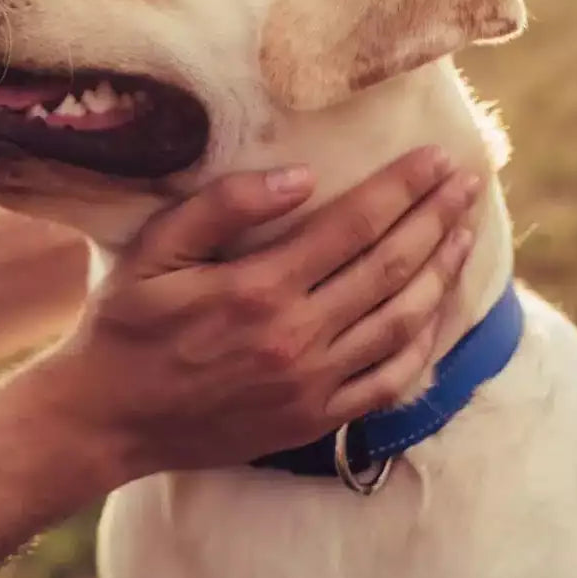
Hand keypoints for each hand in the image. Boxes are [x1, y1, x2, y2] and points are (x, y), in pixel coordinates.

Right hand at [27, 146, 481, 480]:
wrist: (108, 419)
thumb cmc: (124, 325)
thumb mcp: (152, 252)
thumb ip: (221, 208)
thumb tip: (299, 177)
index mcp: (257, 288)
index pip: (353, 225)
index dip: (402, 188)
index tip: (437, 158)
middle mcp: (295, 337)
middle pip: (390, 268)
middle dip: (436, 219)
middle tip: (468, 183)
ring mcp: (311, 384)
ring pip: (401, 322)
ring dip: (441, 273)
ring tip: (464, 234)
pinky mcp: (314, 419)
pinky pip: (390, 381)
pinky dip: (424, 343)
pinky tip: (438, 311)